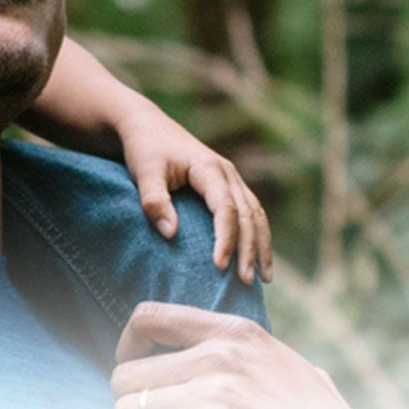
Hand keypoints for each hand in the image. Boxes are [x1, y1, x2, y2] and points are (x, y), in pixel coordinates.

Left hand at [111, 303, 404, 408]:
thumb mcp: (287, 366)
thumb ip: (246, 355)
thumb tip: (212, 353)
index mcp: (236, 334)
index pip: (148, 318)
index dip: (129, 348)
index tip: (139, 373)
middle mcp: (218, 359)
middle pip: (127, 374)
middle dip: (134, 403)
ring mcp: (209, 399)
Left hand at [113, 111, 268, 283]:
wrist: (146, 126)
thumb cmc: (144, 150)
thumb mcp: (143, 173)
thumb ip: (155, 202)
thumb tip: (171, 234)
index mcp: (209, 168)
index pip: (225, 208)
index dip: (225, 238)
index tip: (219, 266)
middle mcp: (227, 172)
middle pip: (248, 214)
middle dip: (249, 249)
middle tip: (245, 282)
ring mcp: (230, 178)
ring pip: (256, 214)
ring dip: (261, 245)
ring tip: (264, 278)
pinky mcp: (227, 185)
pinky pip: (250, 212)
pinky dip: (257, 235)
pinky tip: (256, 258)